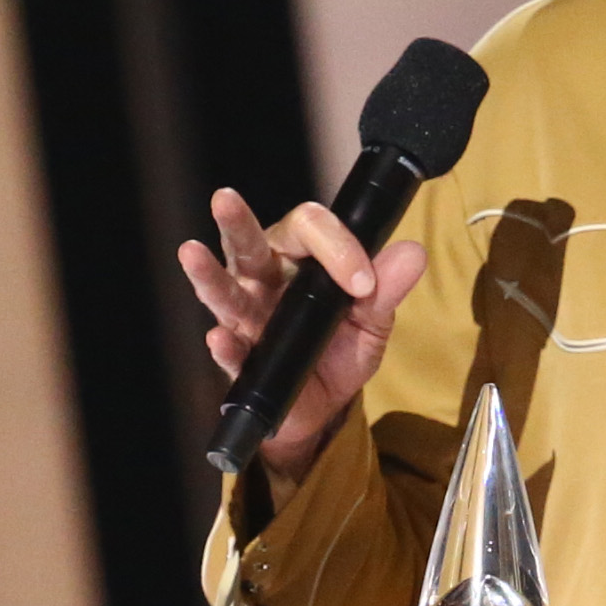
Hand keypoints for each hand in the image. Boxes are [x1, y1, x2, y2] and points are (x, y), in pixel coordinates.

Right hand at [175, 187, 427, 492]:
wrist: (326, 406)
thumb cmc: (340, 349)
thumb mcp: (372, 321)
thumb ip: (386, 289)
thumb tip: (413, 253)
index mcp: (299, 260)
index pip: (310, 230)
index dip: (337, 247)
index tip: (363, 283)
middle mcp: (264, 280)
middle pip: (248, 244)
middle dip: (237, 222)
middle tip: (224, 198)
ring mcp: (247, 318)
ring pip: (225, 292)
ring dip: (209, 275)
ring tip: (191, 253)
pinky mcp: (241, 361)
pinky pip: (230, 350)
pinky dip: (225, 347)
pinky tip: (220, 340)